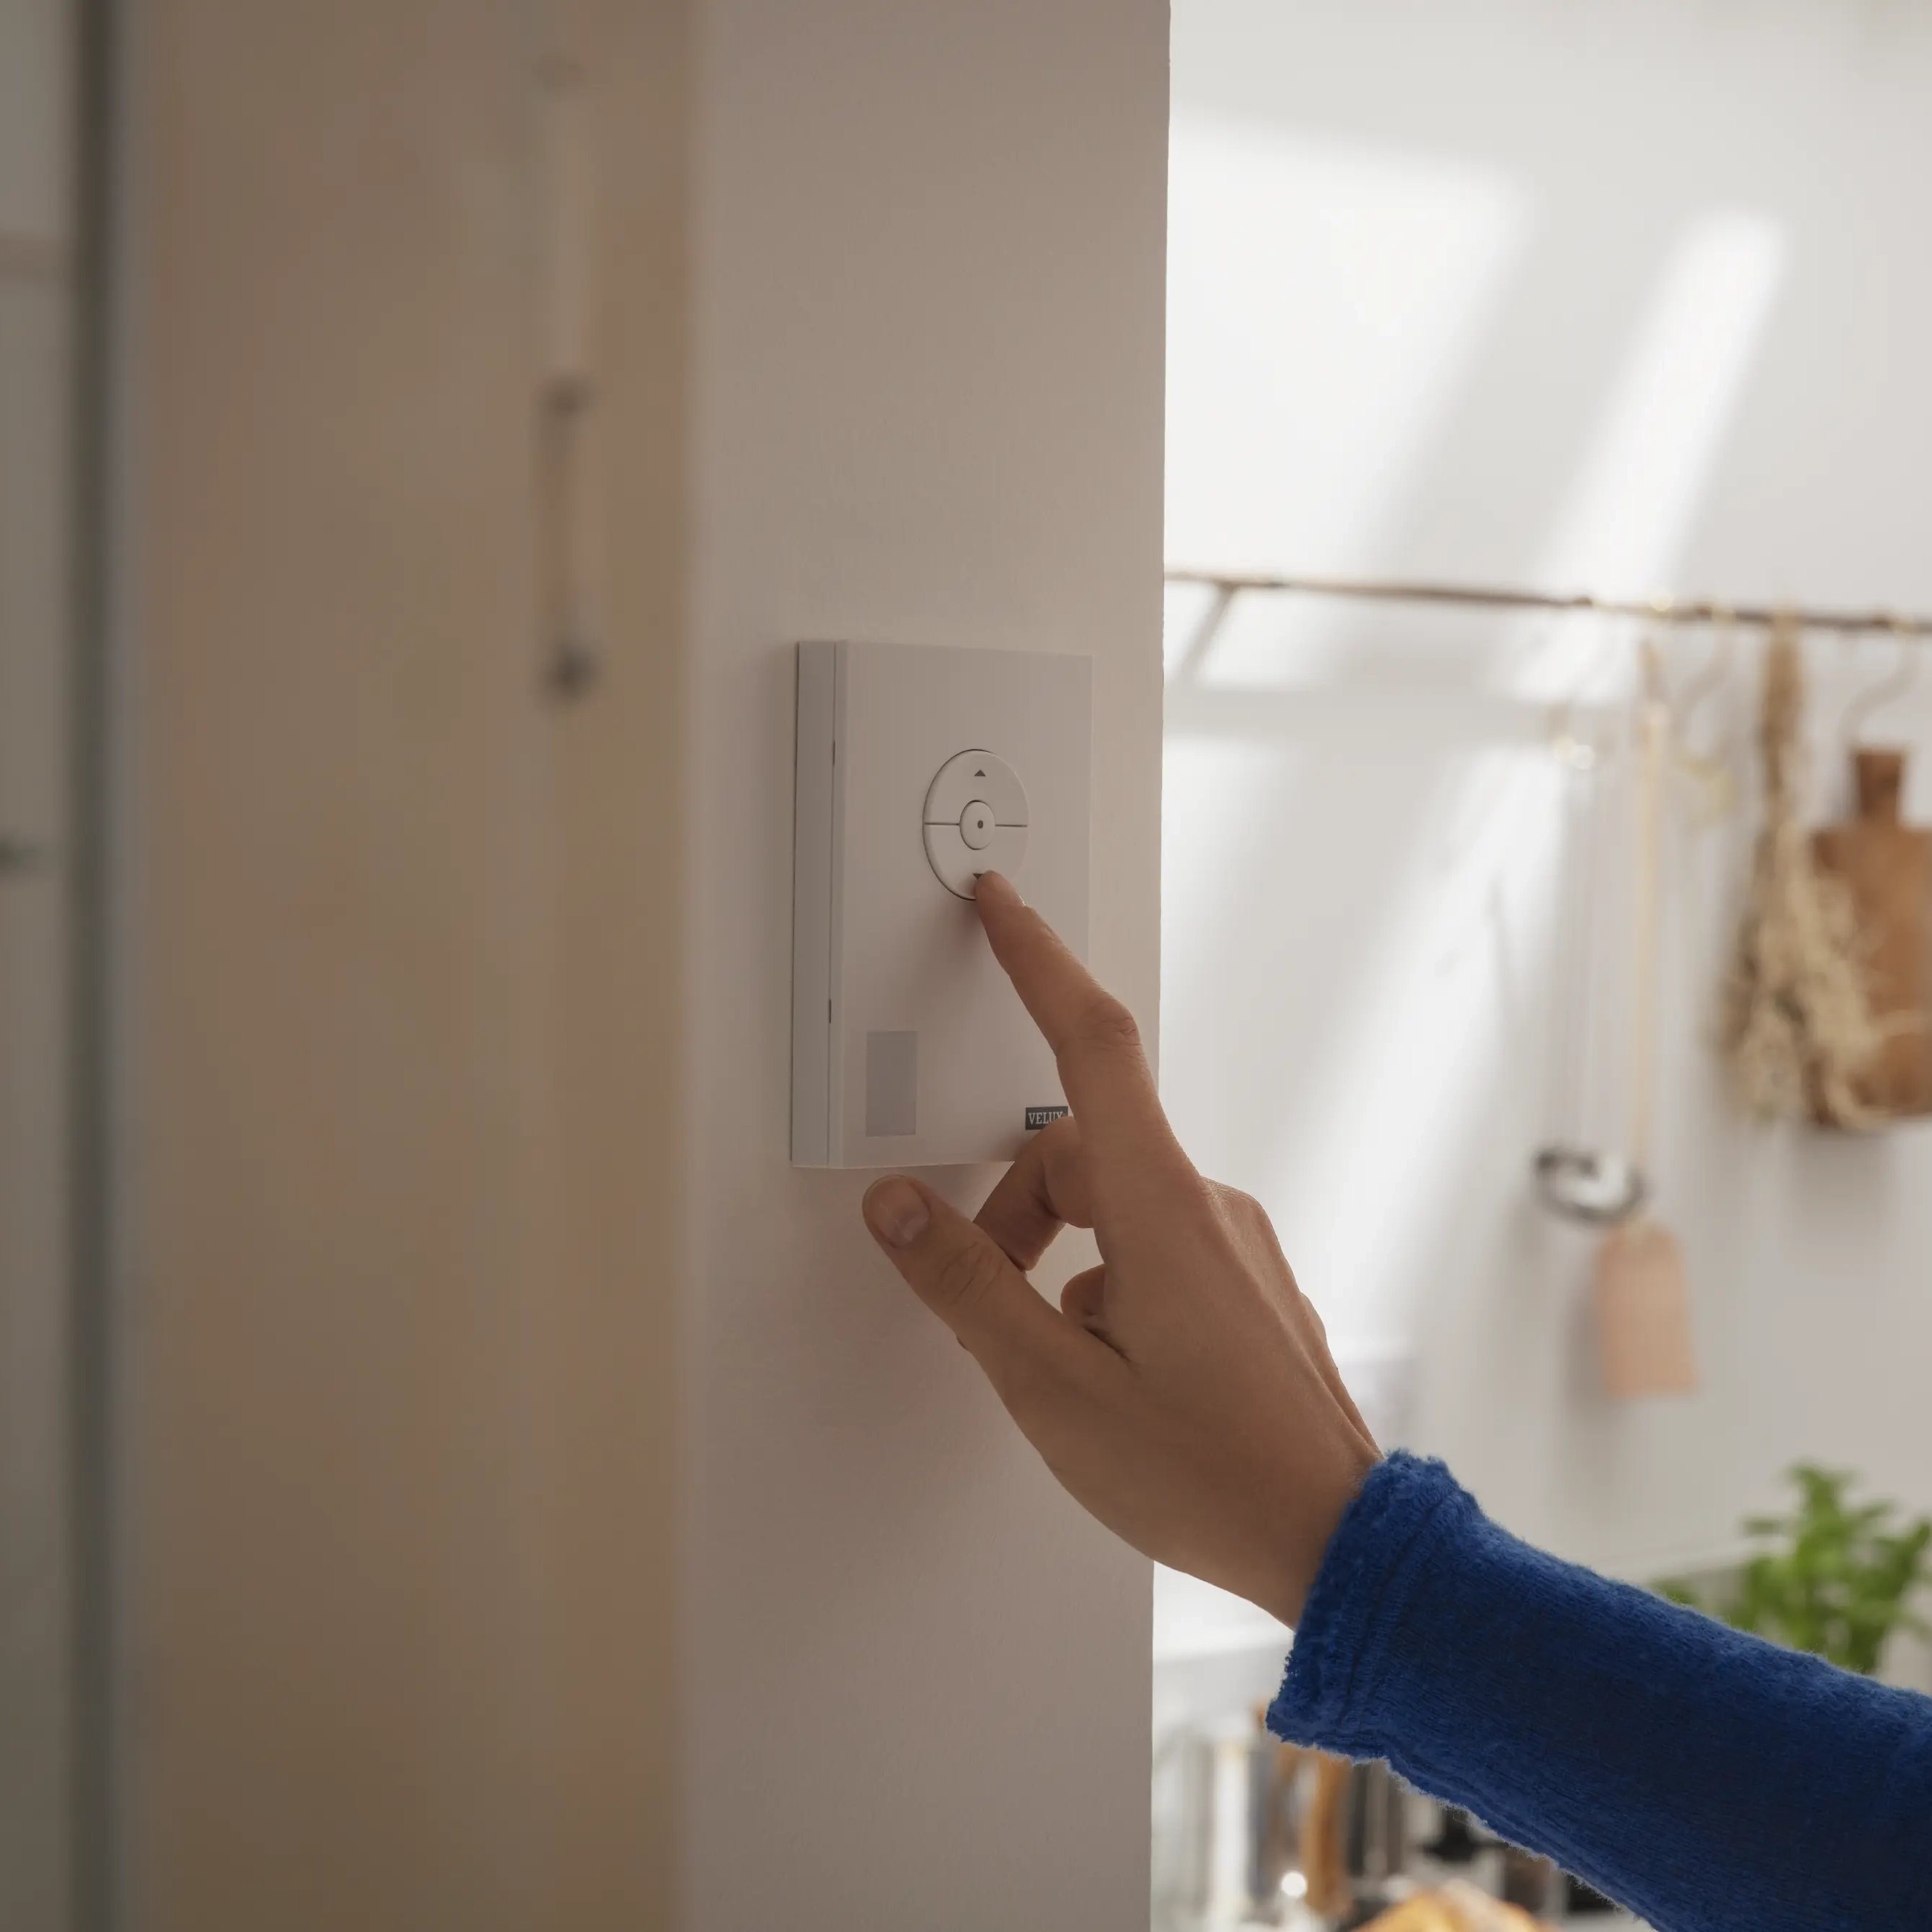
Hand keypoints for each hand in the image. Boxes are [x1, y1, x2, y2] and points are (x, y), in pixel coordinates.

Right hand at [860, 872, 1378, 1628]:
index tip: (1000, 903)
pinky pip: (1159, 1248)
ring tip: (1062, 1369)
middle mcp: (1211, 1206)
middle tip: (995, 1313)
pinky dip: (1108, 1286)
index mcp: (1162, 1207)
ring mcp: (1241, 1247)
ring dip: (1062, 1261)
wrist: (1340, 1544)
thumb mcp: (1053, 1389)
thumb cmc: (1207, 1474)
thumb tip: (899, 1208)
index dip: (1038, 961)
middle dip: (1015, 1212)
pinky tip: (1114, 1378)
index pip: (1090, 1045)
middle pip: (1081, 1153)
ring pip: (1118, 1209)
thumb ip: (969, 1287)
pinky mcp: (1254, 1286)